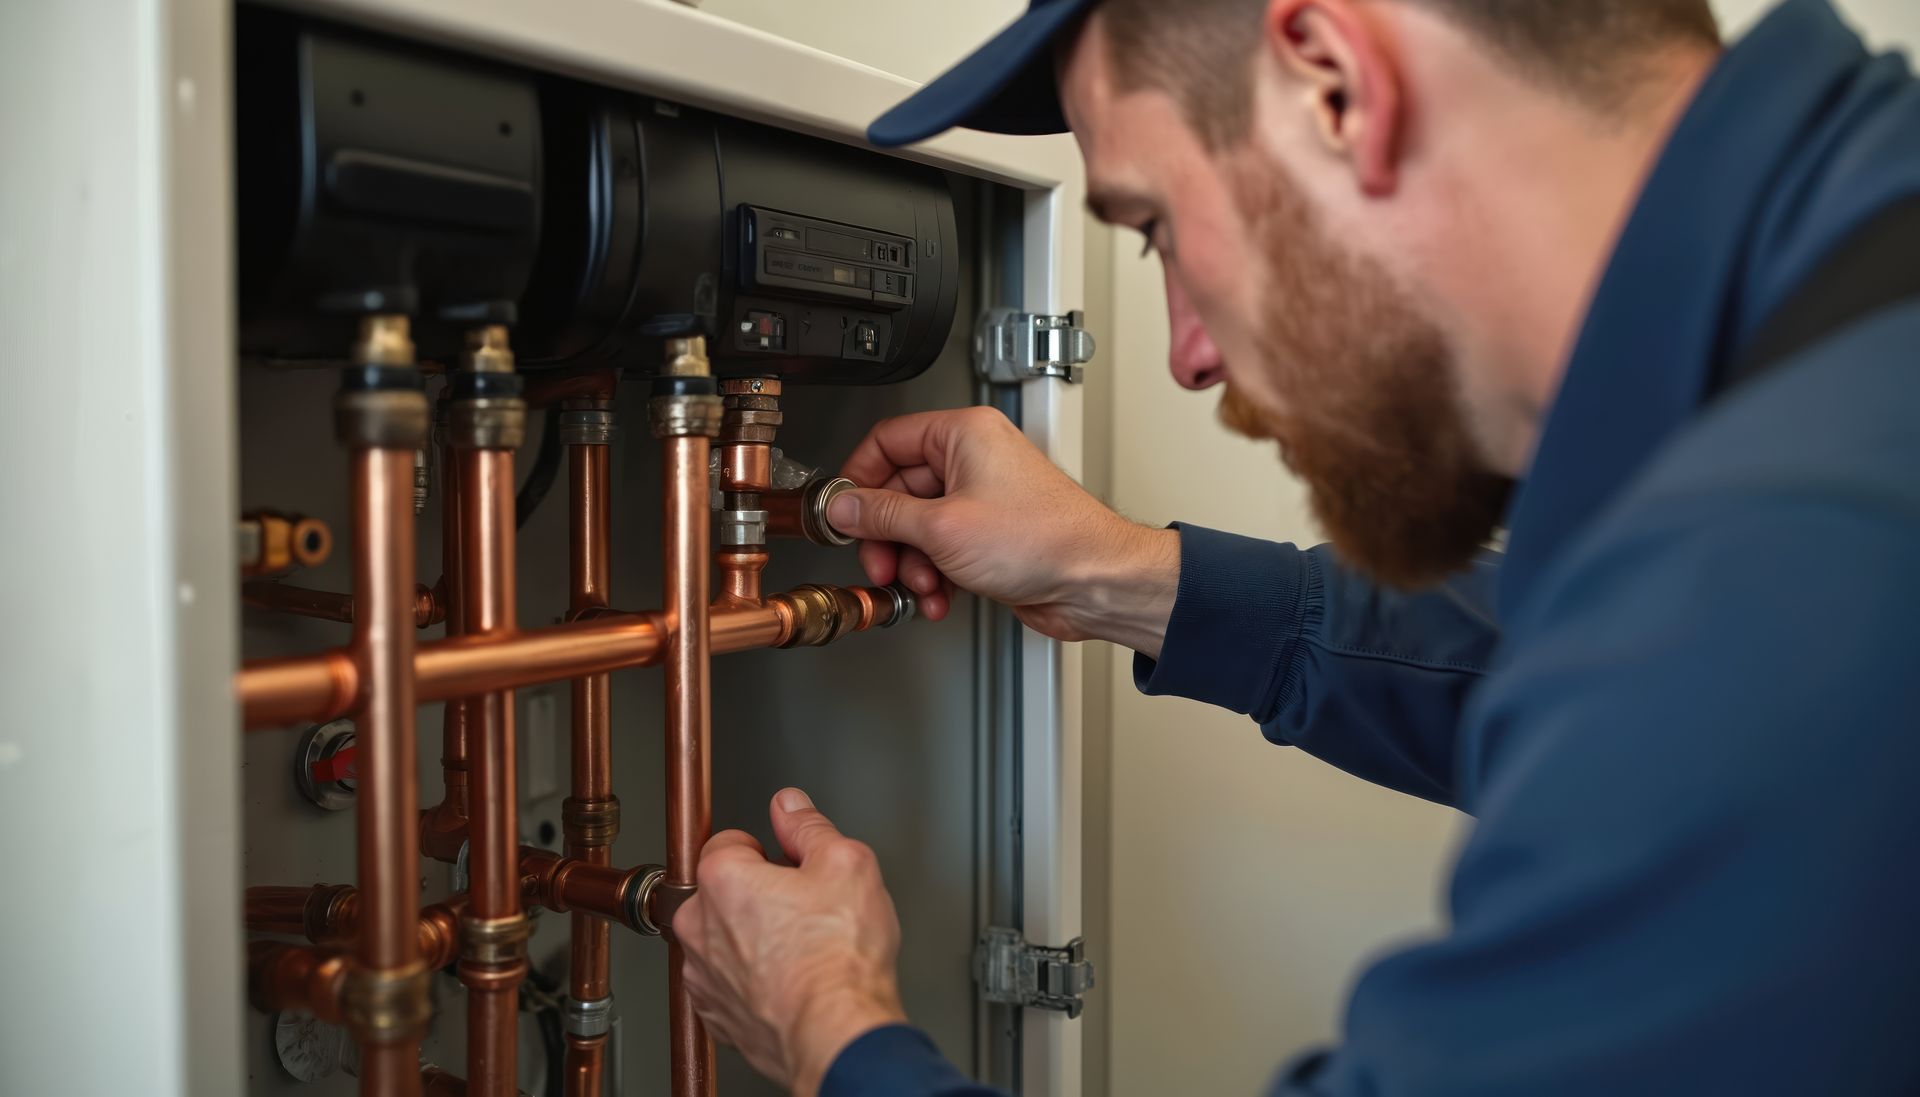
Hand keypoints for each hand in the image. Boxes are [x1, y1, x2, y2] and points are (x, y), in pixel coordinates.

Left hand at [675, 789, 908, 1096]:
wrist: (837, 1033)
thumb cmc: (839, 958)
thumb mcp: (845, 862)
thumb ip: (809, 826)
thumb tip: (790, 806)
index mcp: (721, 879)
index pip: (731, 841)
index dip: (770, 851)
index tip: (792, 866)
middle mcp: (699, 927)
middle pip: (723, 891)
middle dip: (758, 894)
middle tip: (803, 909)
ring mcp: (704, 976)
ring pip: (723, 939)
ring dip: (752, 939)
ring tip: (800, 949)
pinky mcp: (717, 1014)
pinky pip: (728, 983)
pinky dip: (752, 981)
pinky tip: (789, 981)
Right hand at [831, 406, 1181, 656]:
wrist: (1095, 582)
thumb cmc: (1046, 540)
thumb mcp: (942, 527)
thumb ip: (883, 515)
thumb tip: (844, 506)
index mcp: (964, 434)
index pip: (887, 441)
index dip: (858, 478)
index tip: (843, 512)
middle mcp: (974, 459)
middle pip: (899, 491)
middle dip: (887, 536)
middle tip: (880, 562)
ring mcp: (983, 499)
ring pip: (919, 527)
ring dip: (912, 564)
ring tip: (920, 585)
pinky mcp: (990, 535)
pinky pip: (943, 549)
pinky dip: (934, 575)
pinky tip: (937, 597)